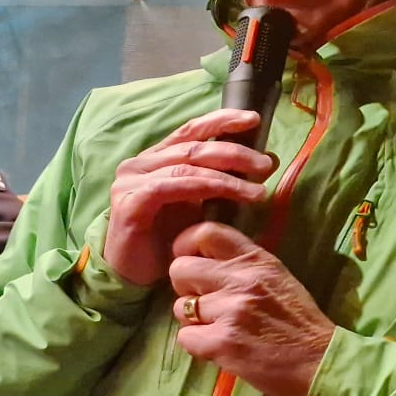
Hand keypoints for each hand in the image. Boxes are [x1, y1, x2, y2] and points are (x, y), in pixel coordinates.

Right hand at [104, 109, 274, 287]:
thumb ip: (221, 181)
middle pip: (192, 147)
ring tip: (257, 189)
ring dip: (227, 176)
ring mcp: (131, 182)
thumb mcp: (198, 205)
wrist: (131, 275)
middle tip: (265, 164)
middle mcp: (139, 164)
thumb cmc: (164, 241)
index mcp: (154, 159)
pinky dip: (206, 188)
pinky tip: (232, 195)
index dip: (221, 120)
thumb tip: (265, 161)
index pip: (189, 131)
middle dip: (234, 152)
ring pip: (186, 166)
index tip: (253, 119)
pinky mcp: (130, 202)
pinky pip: (173, 187)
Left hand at [168, 223, 335, 395]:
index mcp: (256, 260)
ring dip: (194, 320)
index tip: (190, 259)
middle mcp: (241, 280)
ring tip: (221, 328)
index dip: (187, 245)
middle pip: (180, 269)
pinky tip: (221, 347)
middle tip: (205, 302)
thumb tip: (203, 259)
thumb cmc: (299, 322)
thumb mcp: (277, 278)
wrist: (321, 364)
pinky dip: (198, 345)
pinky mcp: (221, 342)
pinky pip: (185, 337)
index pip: (205, 233)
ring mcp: (230, 311)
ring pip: (181, 307)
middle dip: (186, 288)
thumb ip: (242, 265)